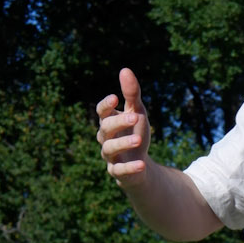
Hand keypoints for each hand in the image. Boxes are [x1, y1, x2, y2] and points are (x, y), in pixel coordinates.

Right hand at [96, 67, 151, 181]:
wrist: (140, 165)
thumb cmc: (135, 133)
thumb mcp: (137, 112)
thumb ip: (131, 94)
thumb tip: (125, 70)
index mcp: (108, 122)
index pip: (101, 112)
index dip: (106, 105)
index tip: (116, 98)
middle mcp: (105, 138)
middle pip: (105, 128)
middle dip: (119, 122)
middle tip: (135, 116)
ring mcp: (111, 156)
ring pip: (109, 149)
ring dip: (123, 143)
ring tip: (139, 140)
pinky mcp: (118, 173)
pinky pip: (120, 171)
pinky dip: (130, 168)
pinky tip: (142, 164)